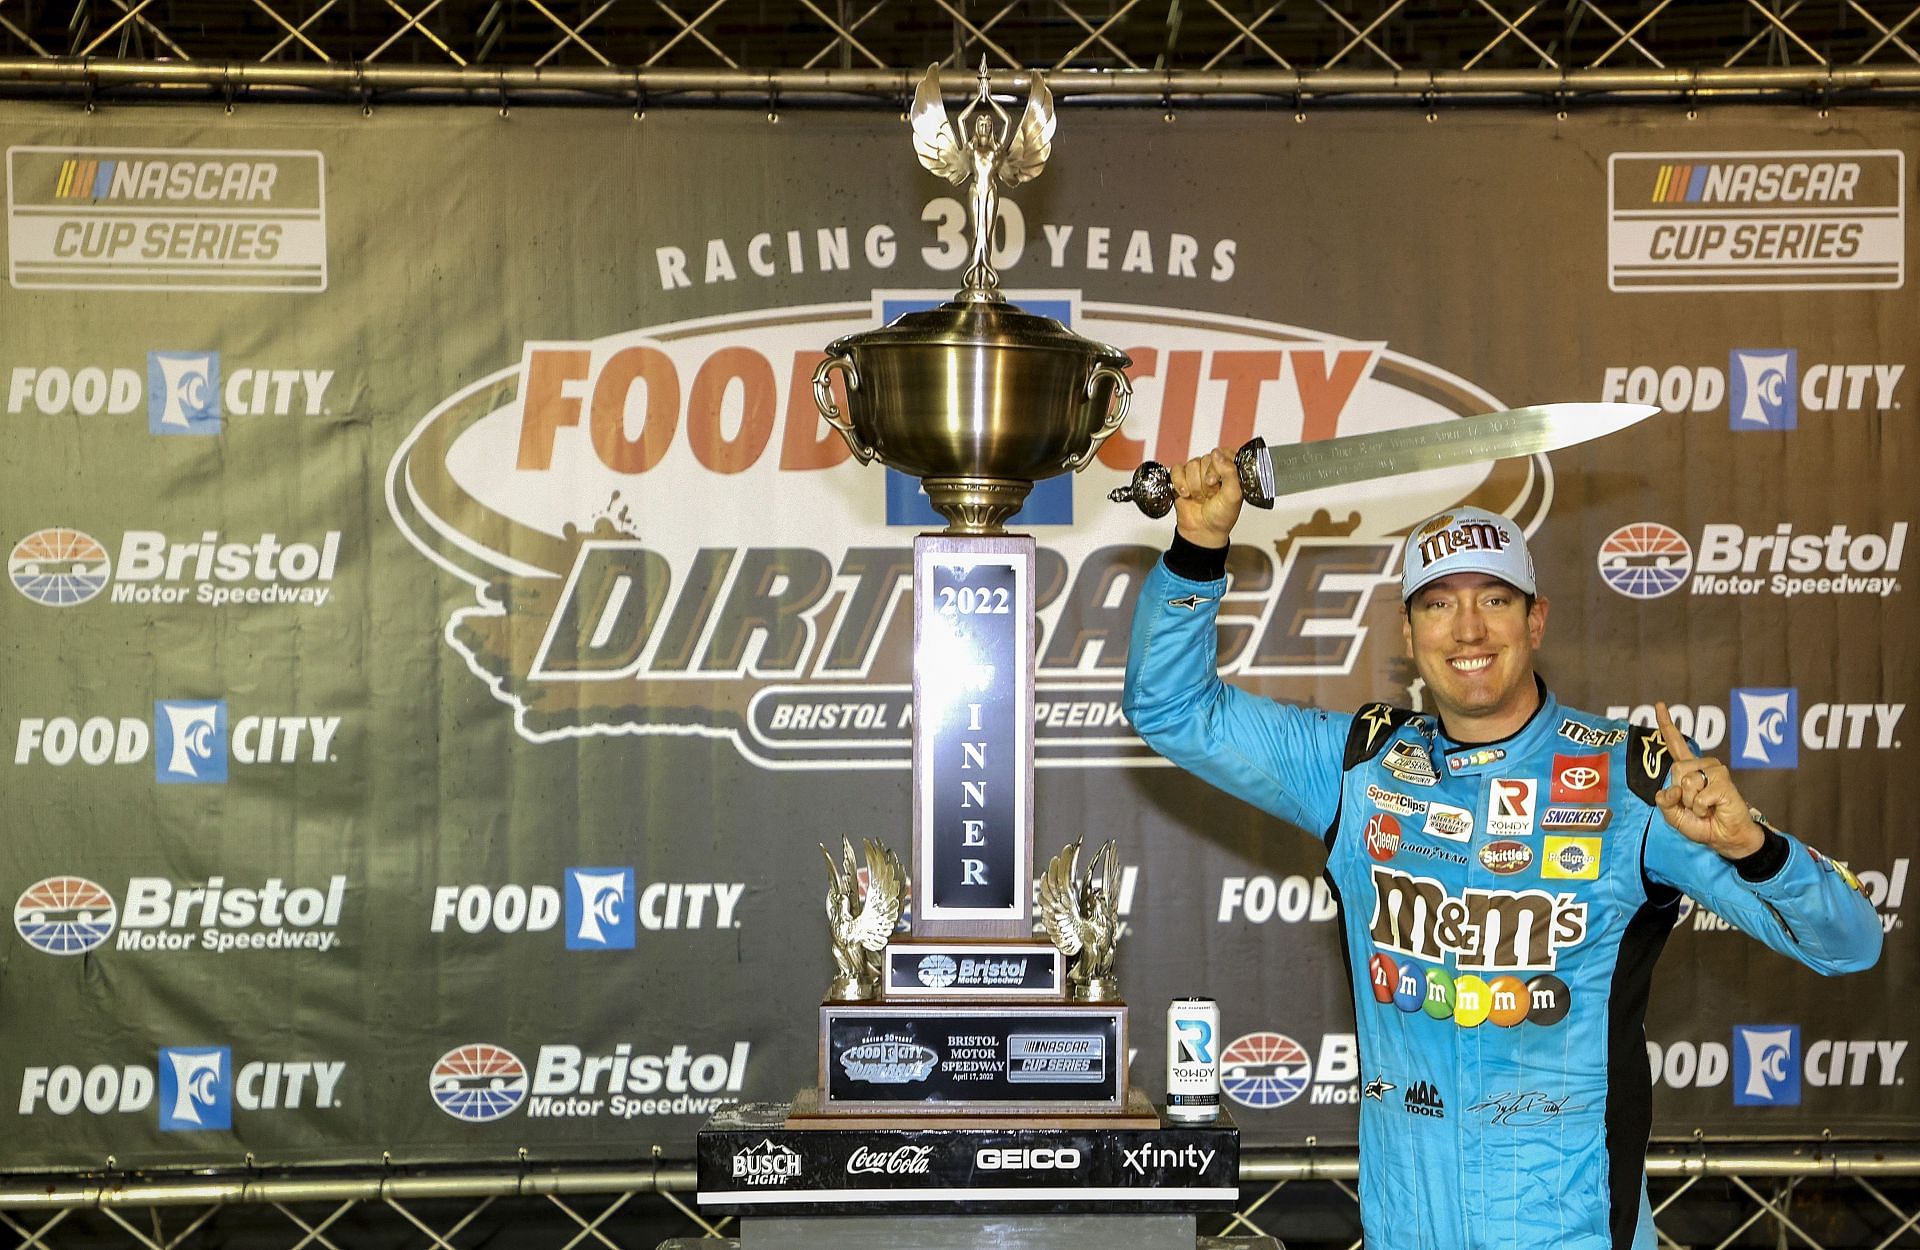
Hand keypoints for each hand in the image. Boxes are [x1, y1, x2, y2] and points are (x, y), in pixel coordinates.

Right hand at [1171, 448, 1241, 548]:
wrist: (1203, 531)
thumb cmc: (1221, 516)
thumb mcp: (1233, 495)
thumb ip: (1230, 472)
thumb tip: (1218, 454)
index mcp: (1229, 469)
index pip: (1222, 453)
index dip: (1217, 467)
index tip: (1217, 482)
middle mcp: (1212, 468)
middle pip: (1205, 459)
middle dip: (1206, 482)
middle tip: (1211, 495)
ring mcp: (1196, 473)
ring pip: (1191, 465)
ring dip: (1194, 486)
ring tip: (1200, 497)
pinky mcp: (1181, 478)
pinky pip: (1176, 470)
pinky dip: (1180, 483)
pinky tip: (1186, 494)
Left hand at [1653, 701, 1764, 859]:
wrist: (1725, 838)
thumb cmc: (1702, 824)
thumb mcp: (1674, 815)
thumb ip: (1665, 801)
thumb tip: (1673, 789)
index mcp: (1688, 769)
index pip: (1675, 744)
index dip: (1666, 725)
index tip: (1659, 705)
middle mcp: (1702, 765)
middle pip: (1676, 771)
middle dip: (1681, 795)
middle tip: (1695, 806)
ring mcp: (1715, 771)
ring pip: (1688, 782)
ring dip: (1692, 803)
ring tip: (1705, 808)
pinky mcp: (1724, 781)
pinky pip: (1700, 796)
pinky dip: (1702, 808)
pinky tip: (1713, 809)